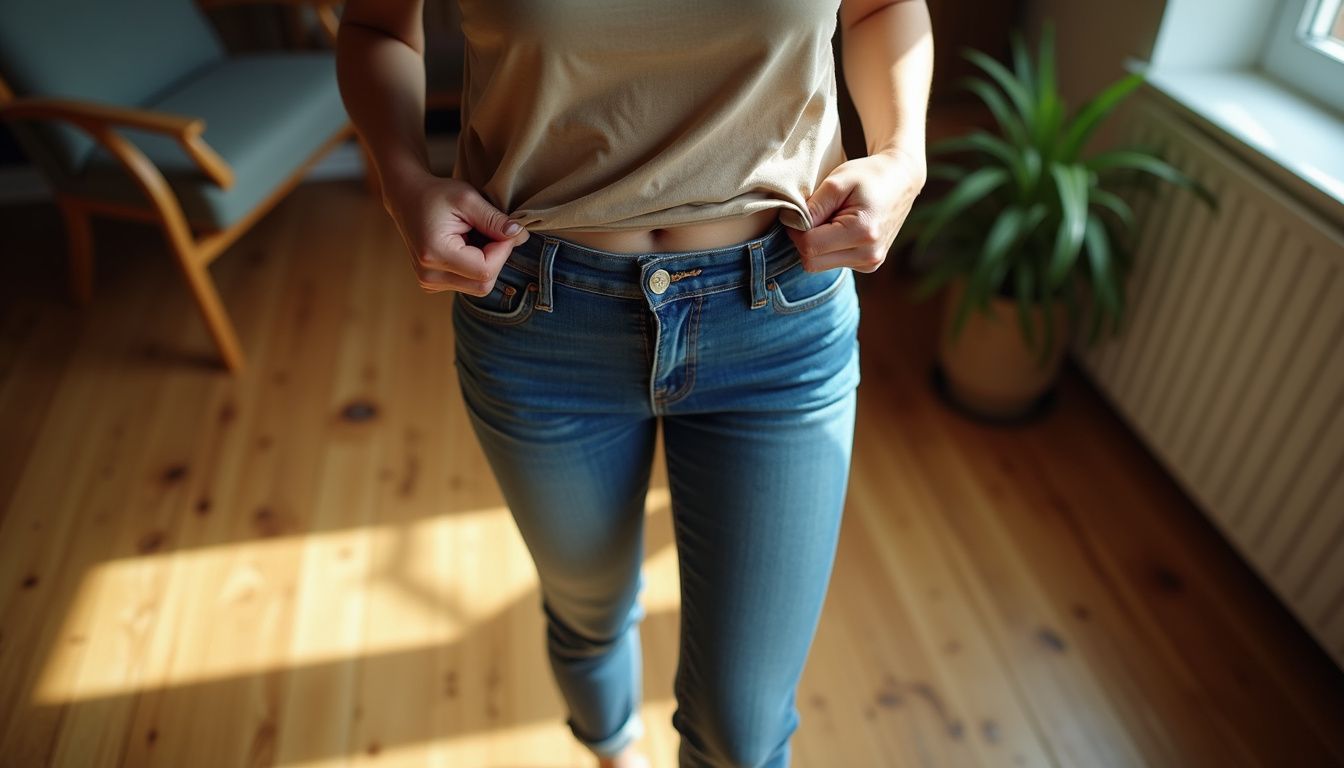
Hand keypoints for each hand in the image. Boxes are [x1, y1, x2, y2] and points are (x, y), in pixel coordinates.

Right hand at [381, 170, 529, 295]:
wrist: (407, 198)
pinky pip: (467, 284)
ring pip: (478, 286)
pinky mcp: (432, 284)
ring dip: (486, 263)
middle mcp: (429, 275)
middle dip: (496, 259)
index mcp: (434, 254)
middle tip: (492, 232)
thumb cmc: (436, 194)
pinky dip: (475, 267)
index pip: (485, 270)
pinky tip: (466, 246)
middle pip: (483, 284)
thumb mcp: (468, 198)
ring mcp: (428, 283)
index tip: (504, 230)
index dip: (503, 251)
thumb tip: (520, 236)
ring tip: (475, 236)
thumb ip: (495, 220)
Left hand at [787, 146, 926, 272]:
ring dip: (816, 245)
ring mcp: (870, 264)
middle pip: (811, 262)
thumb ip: (813, 206)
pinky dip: (828, 248)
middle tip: (814, 215)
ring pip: (819, 265)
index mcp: (862, 232)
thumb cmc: (869, 175)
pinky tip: (839, 228)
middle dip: (804, 240)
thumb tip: (791, 225)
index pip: (809, 246)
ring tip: (831, 219)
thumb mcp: (837, 182)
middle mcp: (868, 255)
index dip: (795, 229)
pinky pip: (833, 263)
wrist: (901, 180)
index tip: (799, 211)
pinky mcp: (868, 266)